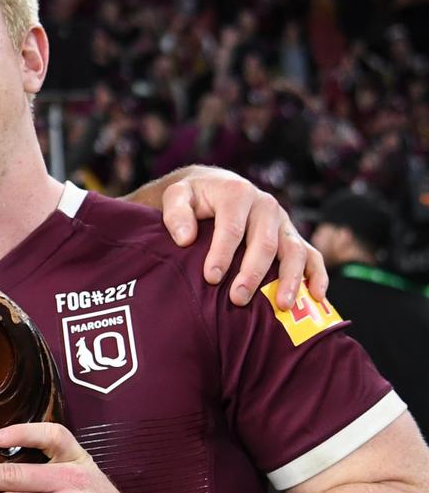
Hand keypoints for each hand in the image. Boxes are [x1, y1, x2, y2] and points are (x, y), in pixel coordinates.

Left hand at [161, 167, 325, 307]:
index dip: (222, 254)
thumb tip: (185, 238)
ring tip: (281, 305)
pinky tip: (317, 297)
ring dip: (290, 279)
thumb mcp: (177, 196)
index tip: (210, 278)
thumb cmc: (194, 197)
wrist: (214, 187)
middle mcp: (265, 206)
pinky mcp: (292, 235)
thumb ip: (176, 214)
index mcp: (237, 194)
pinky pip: (312, 255)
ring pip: (294, 250)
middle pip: (264, 243)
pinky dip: (317, 275)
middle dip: (252, 274)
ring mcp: (282, 222)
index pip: (231, 229)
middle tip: (238, 299)